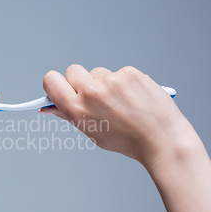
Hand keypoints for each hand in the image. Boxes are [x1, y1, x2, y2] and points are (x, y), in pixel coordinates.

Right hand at [41, 65, 194, 166]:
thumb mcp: (92, 132)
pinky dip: (123, 83)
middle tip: (94, 96)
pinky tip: (134, 98)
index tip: (60, 88)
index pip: (51, 81)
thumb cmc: (128, 140)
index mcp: (77, 110)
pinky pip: (118, 73)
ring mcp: (111, 81)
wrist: (161, 139)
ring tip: (120, 102)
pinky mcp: (129, 73)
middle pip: (73, 71)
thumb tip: (49, 106)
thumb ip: (70, 114)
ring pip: (97, 73)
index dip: (54, 83)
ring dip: (104, 83)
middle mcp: (91, 92)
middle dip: (80, 81)